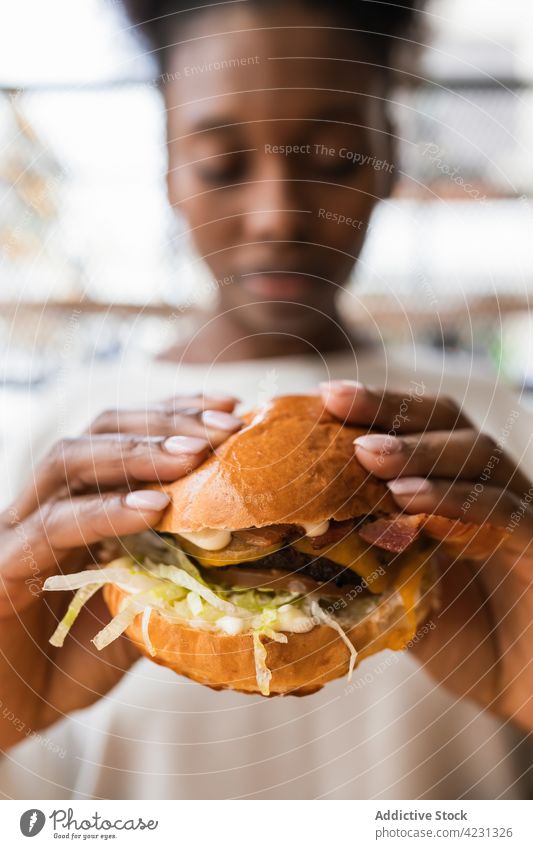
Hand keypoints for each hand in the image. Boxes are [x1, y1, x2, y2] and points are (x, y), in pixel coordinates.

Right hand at [0, 394, 241, 749]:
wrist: (2, 718)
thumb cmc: (64, 667)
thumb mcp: (136, 616)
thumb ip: (171, 581)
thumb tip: (240, 560)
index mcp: (81, 505)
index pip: (126, 435)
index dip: (175, 413)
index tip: (231, 408)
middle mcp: (48, 506)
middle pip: (100, 431)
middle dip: (166, 420)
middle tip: (225, 424)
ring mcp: (20, 532)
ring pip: (69, 461)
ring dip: (137, 452)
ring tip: (193, 454)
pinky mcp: (3, 568)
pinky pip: (52, 527)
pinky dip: (105, 512)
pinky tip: (153, 508)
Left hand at [321, 380, 532, 732]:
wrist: (531, 692)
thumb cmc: (467, 643)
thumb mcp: (402, 599)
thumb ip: (366, 570)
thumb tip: (294, 550)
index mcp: (454, 489)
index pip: (416, 428)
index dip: (372, 407)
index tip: (322, 396)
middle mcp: (489, 488)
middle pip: (447, 422)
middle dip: (389, 408)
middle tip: (337, 402)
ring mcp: (520, 512)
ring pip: (478, 456)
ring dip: (419, 451)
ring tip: (367, 455)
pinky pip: (504, 511)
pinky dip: (456, 501)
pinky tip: (411, 503)